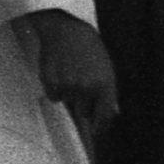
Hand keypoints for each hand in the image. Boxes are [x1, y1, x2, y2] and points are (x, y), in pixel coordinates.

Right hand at [25, 8, 117, 126]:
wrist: (66, 30)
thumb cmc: (89, 47)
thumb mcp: (106, 68)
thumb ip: (108, 92)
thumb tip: (112, 112)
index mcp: (105, 84)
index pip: (104, 115)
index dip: (100, 126)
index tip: (96, 132)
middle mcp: (88, 88)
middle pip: (84, 111)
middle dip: (83, 102)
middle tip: (81, 82)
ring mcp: (69, 86)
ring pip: (68, 101)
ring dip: (68, 92)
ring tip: (70, 71)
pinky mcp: (52, 83)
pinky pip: (54, 95)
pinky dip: (55, 88)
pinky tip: (58, 72)